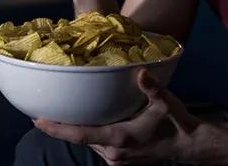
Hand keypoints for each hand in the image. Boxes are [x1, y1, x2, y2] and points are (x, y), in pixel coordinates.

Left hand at [34, 69, 201, 165]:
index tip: (37, 120)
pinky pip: (98, 145)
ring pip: (88, 142)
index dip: (57, 128)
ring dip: (75, 131)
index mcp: (120, 138)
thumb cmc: (177, 123)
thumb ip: (152, 88)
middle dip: (61, 127)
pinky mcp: (121, 160)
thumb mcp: (166, 102)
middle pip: (80, 139)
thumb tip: (140, 71)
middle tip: (42, 112)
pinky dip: (89, 134)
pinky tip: (85, 123)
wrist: (190, 145)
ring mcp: (116, 159)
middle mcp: (113, 152)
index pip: (80, 134)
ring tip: (59, 116)